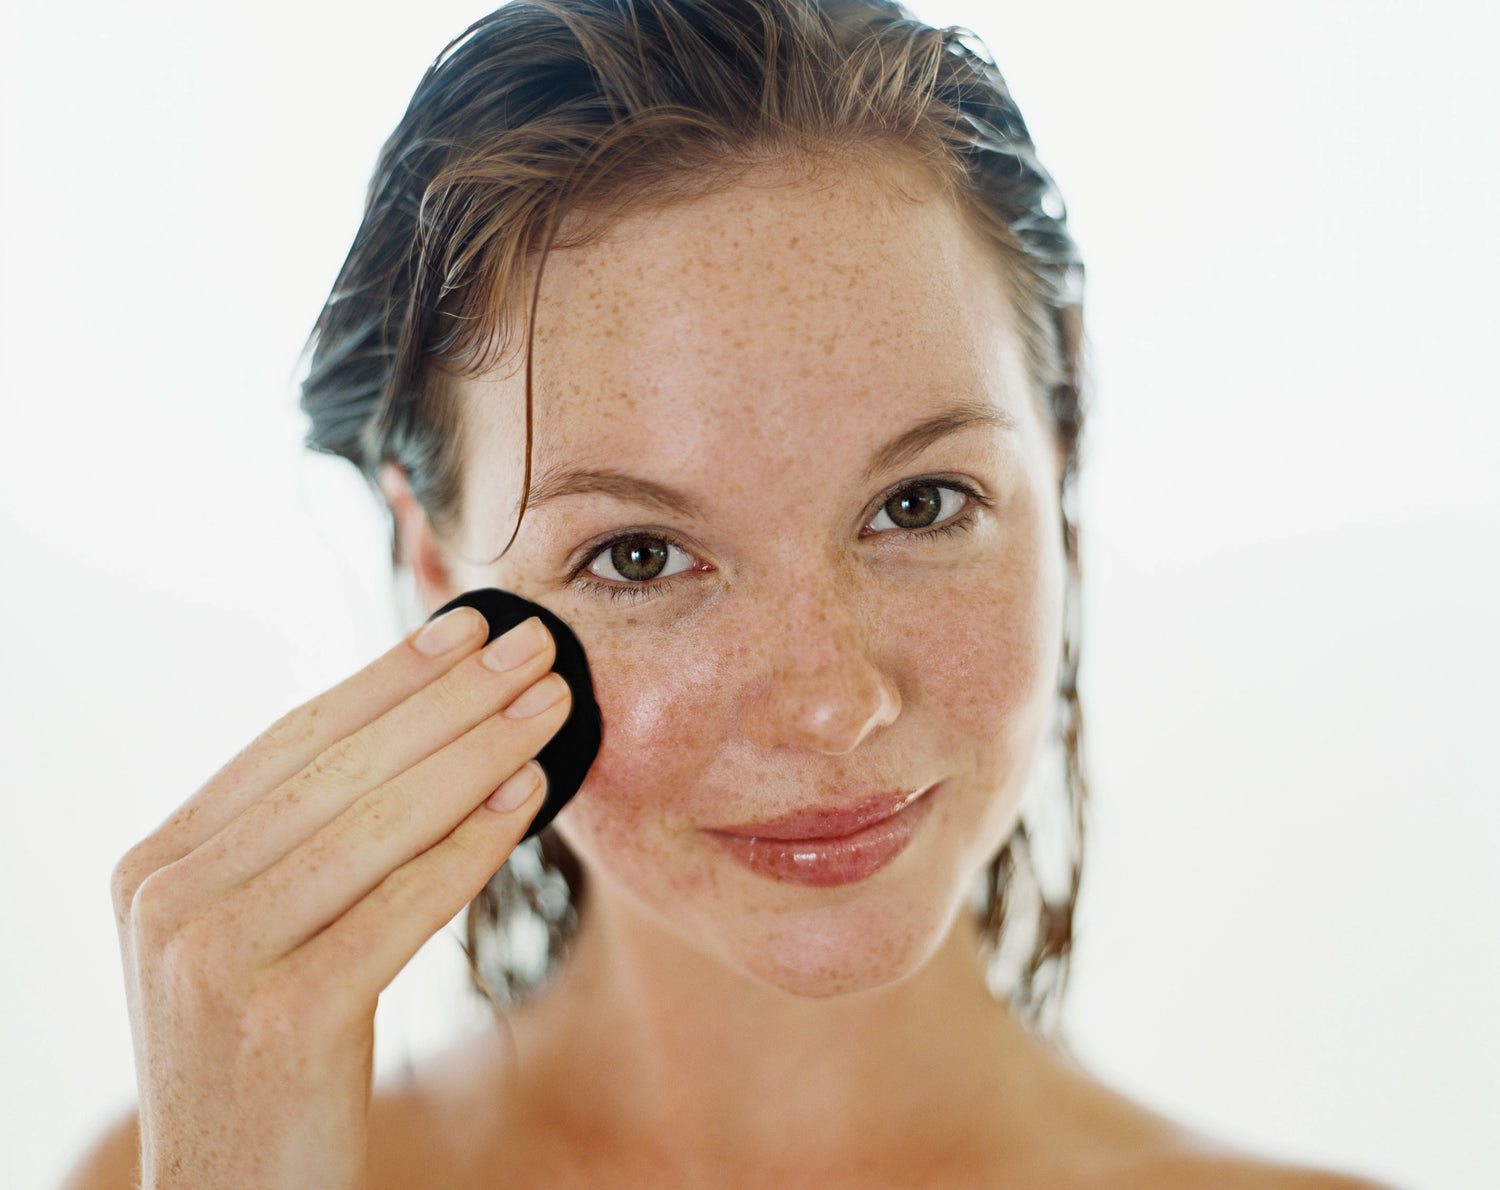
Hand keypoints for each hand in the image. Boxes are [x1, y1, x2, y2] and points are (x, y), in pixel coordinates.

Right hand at [109, 608, 570, 1189]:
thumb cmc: (264, 1053)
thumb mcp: (256, 932)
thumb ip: (303, 839)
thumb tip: (426, 727)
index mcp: (157, 863)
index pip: (293, 740)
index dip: (389, 678)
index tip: (467, 628)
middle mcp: (171, 901)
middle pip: (341, 769)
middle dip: (450, 699)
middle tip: (534, 647)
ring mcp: (217, 962)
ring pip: (377, 825)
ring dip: (477, 754)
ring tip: (548, 706)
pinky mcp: (284, 1023)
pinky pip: (402, 908)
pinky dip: (471, 846)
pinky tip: (527, 797)